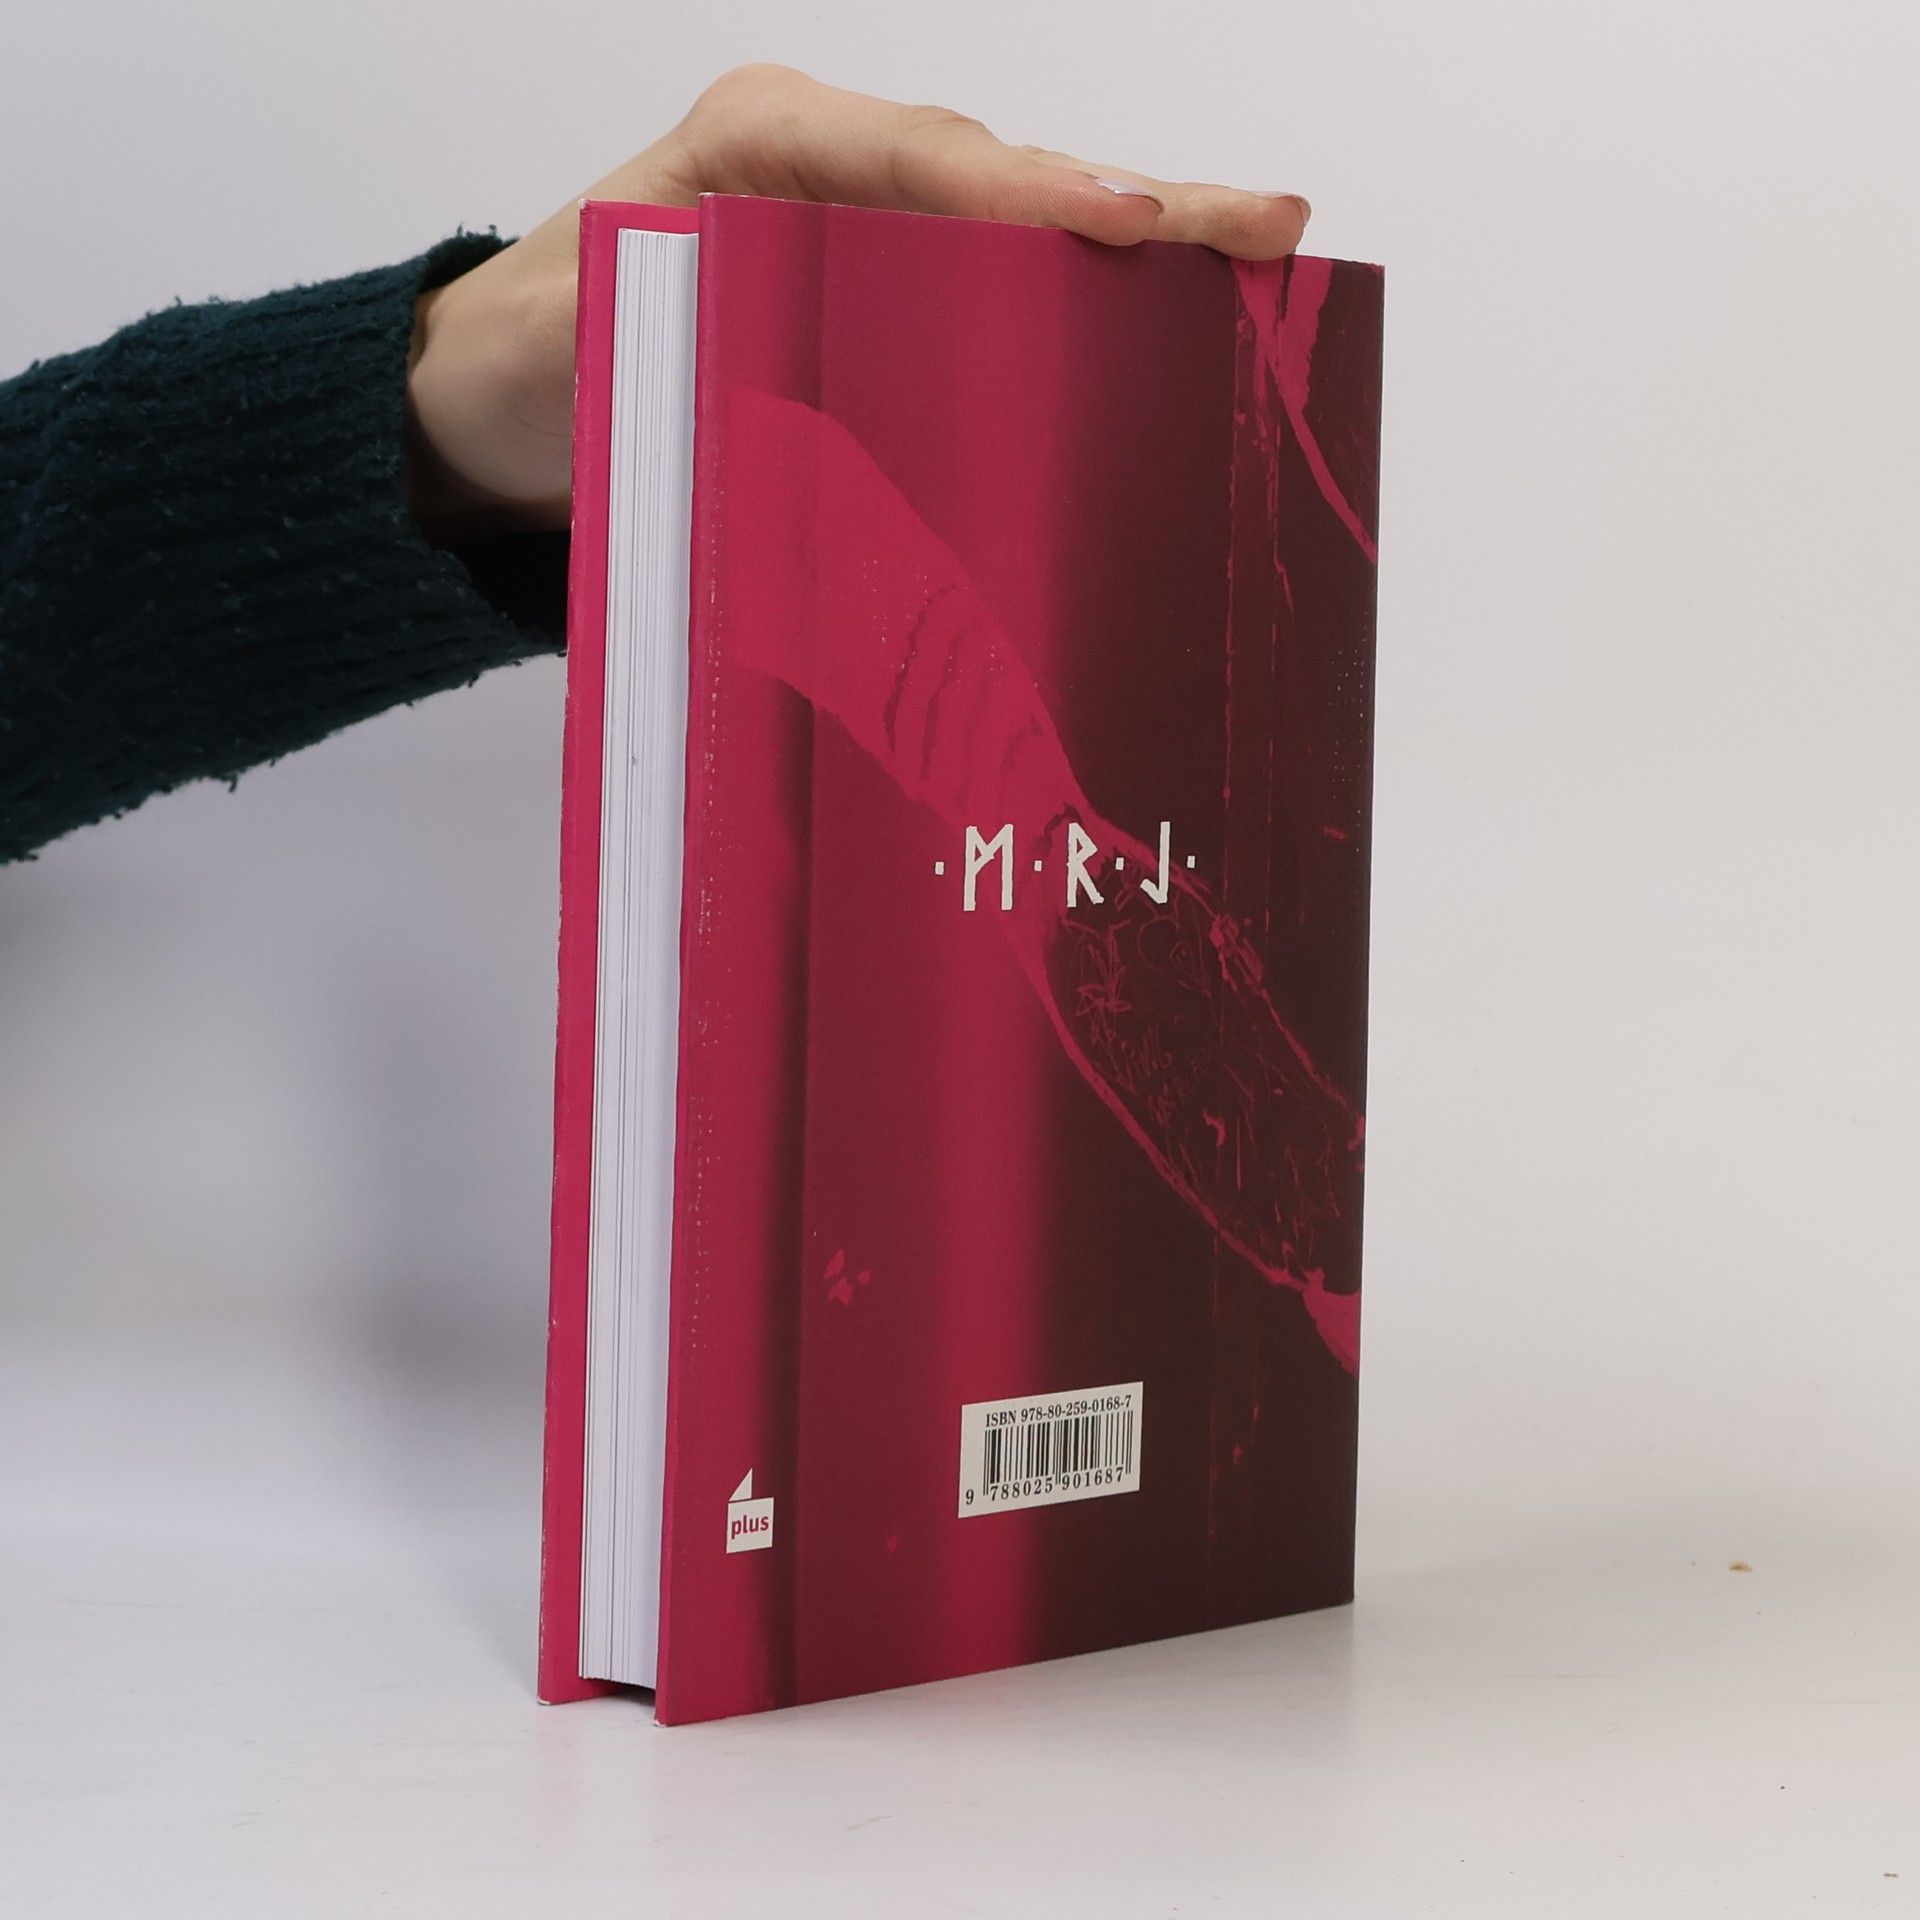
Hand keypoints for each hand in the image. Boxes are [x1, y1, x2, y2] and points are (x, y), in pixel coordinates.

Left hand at [405, 65, 1312, 538]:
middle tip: (1272, 228)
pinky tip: (1162, 331)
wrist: (497, 396)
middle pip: (1000, 176)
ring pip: (1015, 225)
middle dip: (1138, 201)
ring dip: (1135, 247)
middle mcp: (825, 167)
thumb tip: (810, 372)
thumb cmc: (537, 360)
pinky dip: (1078, 305)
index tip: (1127, 220)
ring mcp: (859, 224)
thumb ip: (680, 326)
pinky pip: (992, 286)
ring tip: (1261, 265)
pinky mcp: (875, 289)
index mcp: (758, 148)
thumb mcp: (586, 338)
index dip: (1026, 193)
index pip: (914, 161)